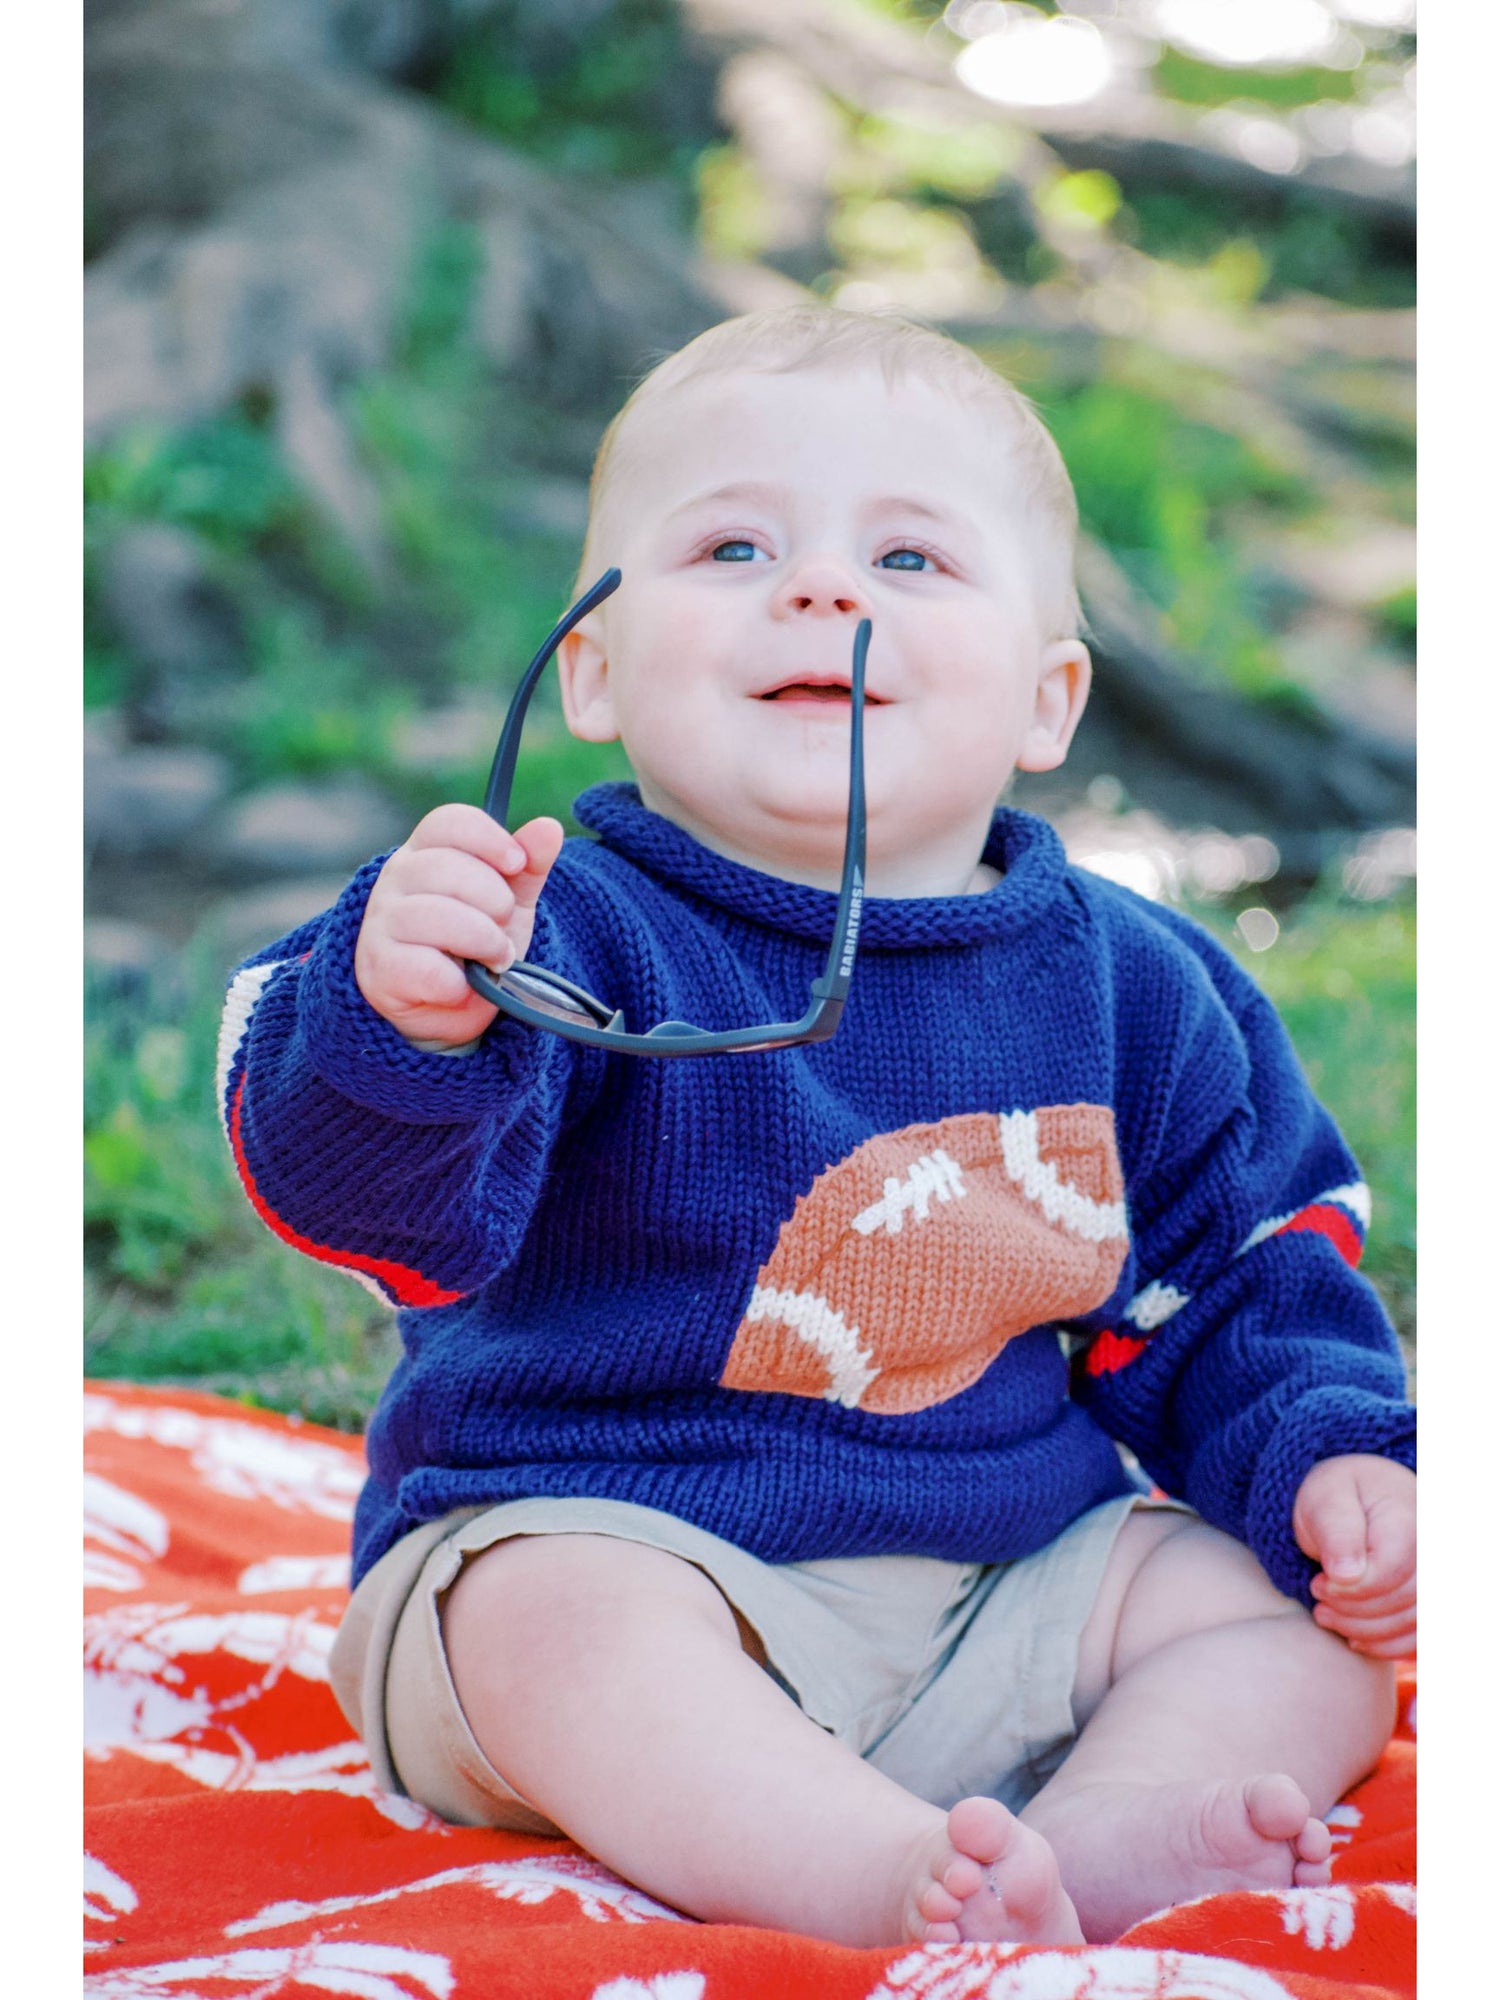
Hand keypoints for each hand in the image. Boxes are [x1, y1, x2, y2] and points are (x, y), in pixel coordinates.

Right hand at [355, 804, 564, 1045]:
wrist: (446, 1007)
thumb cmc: (473, 942)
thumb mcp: (509, 901)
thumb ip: (528, 867)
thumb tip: (549, 828)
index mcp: (426, 851)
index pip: (449, 822)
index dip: (489, 839)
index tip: (517, 864)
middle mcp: (396, 879)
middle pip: (446, 867)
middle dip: (494, 900)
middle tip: (504, 925)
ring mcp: (382, 922)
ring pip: (437, 915)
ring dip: (483, 941)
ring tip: (496, 958)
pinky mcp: (381, 968)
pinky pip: (426, 967)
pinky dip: (458, 982)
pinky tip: (464, 986)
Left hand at [1293, 1453, 1414, 1657]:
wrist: (1361, 1496)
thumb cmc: (1339, 1496)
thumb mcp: (1325, 1499)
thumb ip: (1336, 1531)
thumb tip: (1346, 1574)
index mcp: (1408, 1519)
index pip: (1390, 1571)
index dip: (1350, 1590)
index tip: (1318, 1584)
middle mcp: (1433, 1551)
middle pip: (1404, 1601)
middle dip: (1354, 1612)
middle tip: (1319, 1603)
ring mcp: (1437, 1578)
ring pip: (1416, 1623)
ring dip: (1367, 1632)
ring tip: (1327, 1617)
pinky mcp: (1431, 1599)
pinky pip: (1423, 1635)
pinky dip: (1390, 1645)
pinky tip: (1356, 1638)